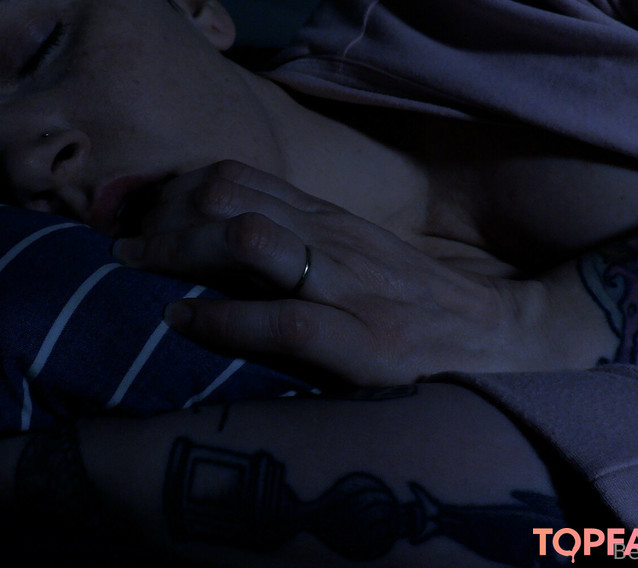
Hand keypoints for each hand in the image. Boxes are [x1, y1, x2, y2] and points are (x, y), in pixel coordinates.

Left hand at [112, 161, 551, 385]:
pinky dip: (221, 318)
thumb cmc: (416, 309)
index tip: (143, 218)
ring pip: (248, 242)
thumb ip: (292, 253)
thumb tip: (207, 258)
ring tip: (144, 271)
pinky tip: (185, 321)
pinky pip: (284, 320)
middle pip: (230, 198)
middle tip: (125, 245)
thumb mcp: (353, 264)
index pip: (240, 179)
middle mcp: (337, 242)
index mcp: (331, 222)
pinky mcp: (368, 345)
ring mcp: (353, 291)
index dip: (178, 192)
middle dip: (164, 219)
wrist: (513, 342)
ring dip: (181, 252)